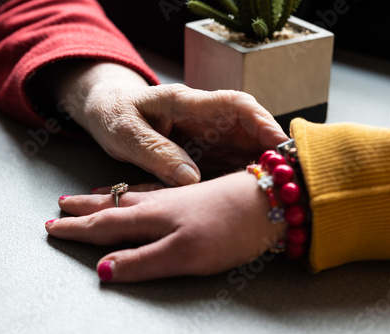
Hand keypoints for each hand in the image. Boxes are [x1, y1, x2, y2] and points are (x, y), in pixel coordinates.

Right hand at [45, 172, 285, 282]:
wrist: (267, 200)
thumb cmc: (229, 229)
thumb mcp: (183, 254)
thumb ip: (143, 261)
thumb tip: (104, 270)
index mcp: (153, 218)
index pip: (105, 225)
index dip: (78, 230)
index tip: (53, 229)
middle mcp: (160, 203)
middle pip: (113, 205)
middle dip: (85, 209)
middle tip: (61, 207)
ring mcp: (176, 197)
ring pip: (131, 195)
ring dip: (106, 197)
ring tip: (89, 196)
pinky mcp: (193, 195)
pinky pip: (151, 190)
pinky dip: (134, 191)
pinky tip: (138, 191)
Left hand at [56, 62, 287, 185]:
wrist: (107, 113)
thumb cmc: (114, 115)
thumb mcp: (127, 133)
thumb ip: (157, 153)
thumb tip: (190, 180)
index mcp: (188, 103)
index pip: (236, 105)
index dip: (263, 122)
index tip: (279, 144)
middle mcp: (207, 120)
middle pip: (251, 132)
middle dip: (270, 154)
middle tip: (282, 182)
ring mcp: (208, 139)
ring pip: (244, 153)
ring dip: (258, 173)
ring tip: (267, 199)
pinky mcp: (205, 156)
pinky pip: (227, 169)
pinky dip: (238, 183)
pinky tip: (243, 203)